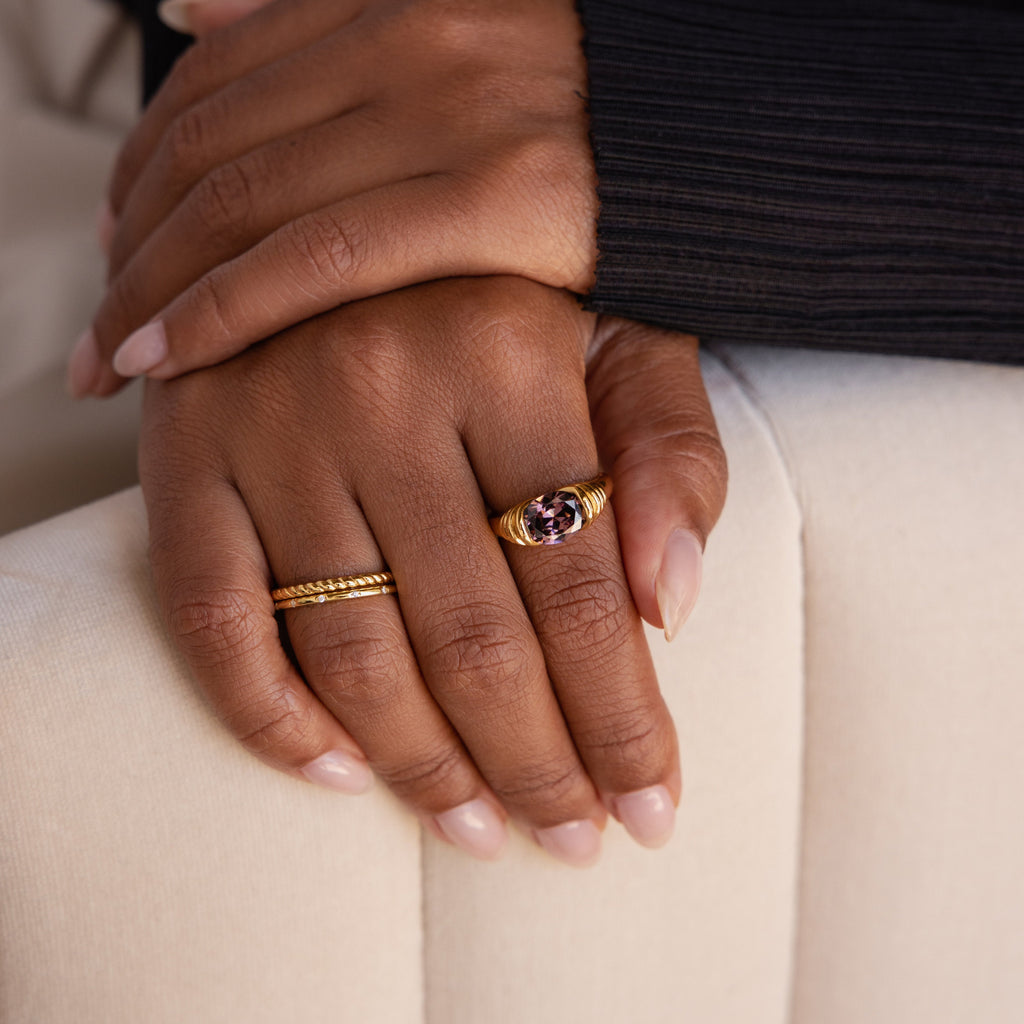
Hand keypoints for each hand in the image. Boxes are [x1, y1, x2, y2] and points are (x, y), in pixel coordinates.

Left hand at [70, 0, 595, 395]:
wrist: (748, 134)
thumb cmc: (609, 120)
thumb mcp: (470, 36)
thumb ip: (325, 14)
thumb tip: (188, 1)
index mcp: (393, 5)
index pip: (218, 81)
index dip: (143, 163)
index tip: (112, 241)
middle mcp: (412, 43)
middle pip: (214, 145)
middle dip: (135, 243)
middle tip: (97, 325)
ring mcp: (456, 115)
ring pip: (247, 201)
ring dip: (156, 284)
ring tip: (115, 358)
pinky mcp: (506, 196)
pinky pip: (327, 256)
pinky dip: (231, 306)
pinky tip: (172, 354)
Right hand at [141, 277, 726, 863]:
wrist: (331, 224)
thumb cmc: (495, 293)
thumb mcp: (616, 332)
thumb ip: (668, 449)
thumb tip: (672, 607)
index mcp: (507, 350)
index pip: (581, 586)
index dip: (623, 717)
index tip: (649, 804)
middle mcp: (381, 383)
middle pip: (474, 639)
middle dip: (536, 766)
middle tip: (573, 838)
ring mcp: (269, 425)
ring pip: (353, 652)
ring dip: (423, 767)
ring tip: (478, 830)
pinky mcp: (184, 457)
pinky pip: (214, 621)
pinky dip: (271, 717)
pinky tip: (342, 771)